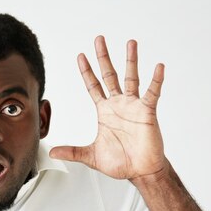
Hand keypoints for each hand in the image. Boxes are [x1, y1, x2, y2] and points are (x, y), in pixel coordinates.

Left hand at [50, 37, 166, 180]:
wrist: (140, 171)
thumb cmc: (120, 162)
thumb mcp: (90, 156)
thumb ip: (72, 151)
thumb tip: (52, 152)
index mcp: (105, 111)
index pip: (93, 86)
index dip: (87, 71)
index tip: (80, 56)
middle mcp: (119, 104)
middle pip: (109, 75)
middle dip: (103, 57)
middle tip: (99, 39)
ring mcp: (134, 106)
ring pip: (131, 78)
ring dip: (131, 60)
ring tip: (130, 43)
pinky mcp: (147, 112)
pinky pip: (152, 93)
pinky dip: (156, 80)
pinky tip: (158, 67)